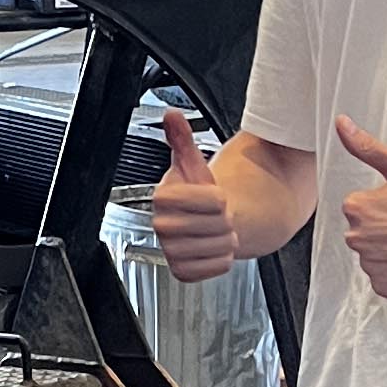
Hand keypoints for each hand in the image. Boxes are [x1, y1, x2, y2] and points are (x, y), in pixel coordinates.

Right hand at [152, 110, 239, 282]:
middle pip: (216, 225)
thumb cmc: (200, 194)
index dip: (219, 198)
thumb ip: (182, 139)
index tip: (212, 196)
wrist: (204, 222)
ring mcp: (170, 251)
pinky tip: (212, 247)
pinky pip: (218, 266)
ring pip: (219, 247)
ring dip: (225, 239)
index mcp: (162, 197)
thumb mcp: (193, 163)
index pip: (211, 200)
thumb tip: (171, 115)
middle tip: (214, 216)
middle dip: (223, 220)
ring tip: (214, 231)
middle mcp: (161, 226)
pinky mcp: (182, 271)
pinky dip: (223, 258)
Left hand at [334, 115, 386, 300]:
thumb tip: (340, 123)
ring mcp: (370, 266)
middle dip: (384, 228)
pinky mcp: (385, 288)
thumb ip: (367, 147)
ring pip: (374, 255)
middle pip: (364, 232)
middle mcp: (356, 239)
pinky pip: (385, 278)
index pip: (359, 206)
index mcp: (356, 208)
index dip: (384, 205)